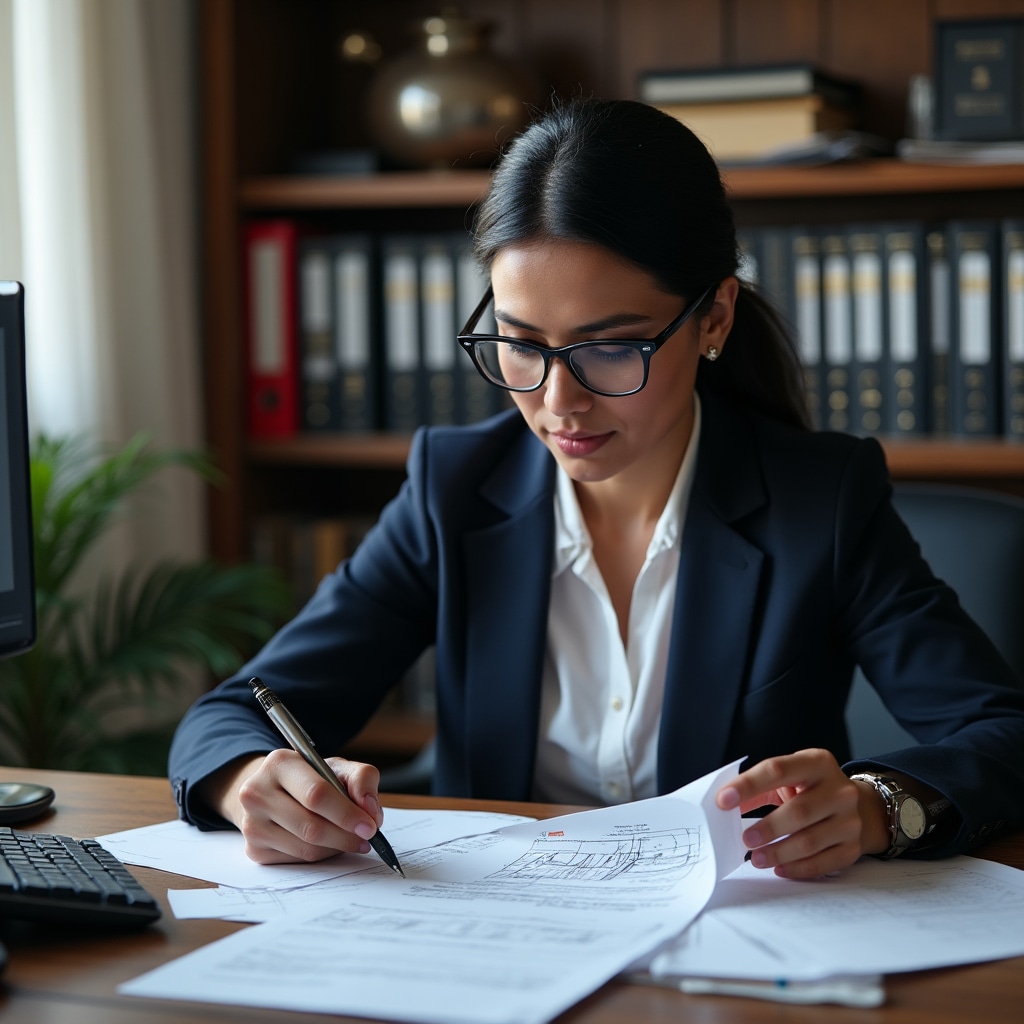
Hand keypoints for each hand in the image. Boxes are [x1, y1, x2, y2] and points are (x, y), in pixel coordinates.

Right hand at [204, 750, 384, 864]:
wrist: (274, 792)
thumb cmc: (311, 779)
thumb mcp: (338, 767)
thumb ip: (362, 778)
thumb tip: (370, 810)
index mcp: (279, 763)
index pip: (316, 794)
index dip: (347, 814)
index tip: (370, 826)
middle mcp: (257, 792)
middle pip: (310, 826)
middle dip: (346, 836)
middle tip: (366, 837)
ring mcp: (251, 823)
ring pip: (305, 848)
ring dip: (336, 847)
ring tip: (349, 838)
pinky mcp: (254, 849)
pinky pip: (297, 860)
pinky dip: (320, 855)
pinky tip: (327, 843)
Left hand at [715, 748, 889, 878]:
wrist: (860, 806)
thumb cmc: (813, 789)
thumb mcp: (790, 777)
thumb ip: (759, 788)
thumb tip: (725, 806)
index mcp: (817, 762)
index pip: (778, 770)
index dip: (748, 785)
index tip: (723, 800)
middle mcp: (839, 790)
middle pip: (799, 811)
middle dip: (768, 828)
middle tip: (745, 840)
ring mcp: (850, 820)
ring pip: (810, 841)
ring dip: (779, 852)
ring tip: (757, 858)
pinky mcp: (853, 847)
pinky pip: (824, 863)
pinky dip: (798, 868)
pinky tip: (779, 868)